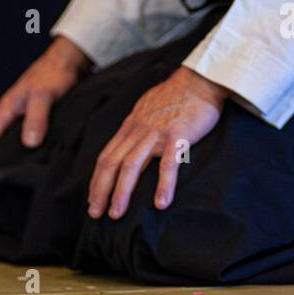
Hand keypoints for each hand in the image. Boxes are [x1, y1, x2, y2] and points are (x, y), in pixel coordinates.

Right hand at [0, 36, 91, 191]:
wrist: (70, 59)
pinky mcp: (34, 117)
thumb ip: (37, 117)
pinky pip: (16, 139)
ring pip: (0, 142)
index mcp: (6, 110)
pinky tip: (20, 165)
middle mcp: (10, 115)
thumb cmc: (56, 74)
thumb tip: (28, 143)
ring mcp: (20, 116)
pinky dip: (12, 154)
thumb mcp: (46, 95)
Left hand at [87, 66, 228, 219]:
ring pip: (131, 165)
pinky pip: (167, 164)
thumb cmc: (177, 97)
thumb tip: (128, 145)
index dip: (96, 181)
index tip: (93, 201)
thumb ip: (137, 129)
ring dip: (121, 192)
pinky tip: (161, 204)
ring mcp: (157, 133)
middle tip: (96, 214)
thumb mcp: (147, 111)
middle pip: (112, 163)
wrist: (200, 80)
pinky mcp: (177, 135)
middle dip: (101, 191)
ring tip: (117, 214)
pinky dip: (163, 185)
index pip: (106, 157)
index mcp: (130, 126)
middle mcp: (138, 130)